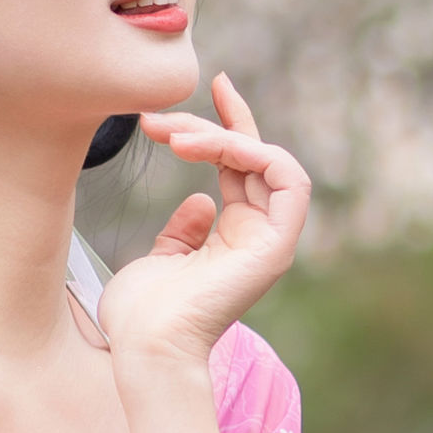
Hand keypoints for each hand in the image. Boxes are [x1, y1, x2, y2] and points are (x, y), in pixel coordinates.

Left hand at [100, 74, 310, 375]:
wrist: (147, 347)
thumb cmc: (144, 315)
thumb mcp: (160, 258)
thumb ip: (182, 230)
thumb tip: (199, 200)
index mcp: (235, 238)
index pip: (243, 166)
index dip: (230, 123)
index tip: (212, 85)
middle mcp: (258, 236)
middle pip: (253, 157)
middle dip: (210, 126)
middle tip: (159, 120)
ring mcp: (271, 241)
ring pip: (269, 161)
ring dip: (224, 137)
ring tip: (174, 137)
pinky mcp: (276, 245)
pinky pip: (288, 179)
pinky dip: (253, 152)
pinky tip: (206, 148)